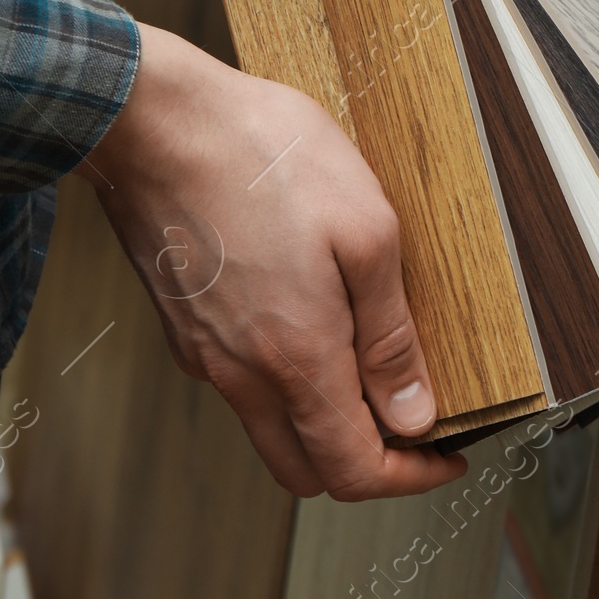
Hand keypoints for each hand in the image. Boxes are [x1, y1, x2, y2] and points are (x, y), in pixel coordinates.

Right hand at [80, 25, 467, 499]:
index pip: (353, 473)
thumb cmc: (262, 156)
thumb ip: (391, 335)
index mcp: (296, 360)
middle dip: (364, 462)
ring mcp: (203, 354)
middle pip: (307, 471)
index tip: (446, 455)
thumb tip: (414, 413)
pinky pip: (239, 384)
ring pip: (269, 430)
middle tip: (409, 416)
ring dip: (320, 422)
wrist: (153, 120)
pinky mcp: (182, 325)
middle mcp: (241, 375)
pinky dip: (281, 382)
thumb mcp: (366, 230)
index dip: (411, 478)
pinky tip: (308, 321)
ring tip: (364, 364)